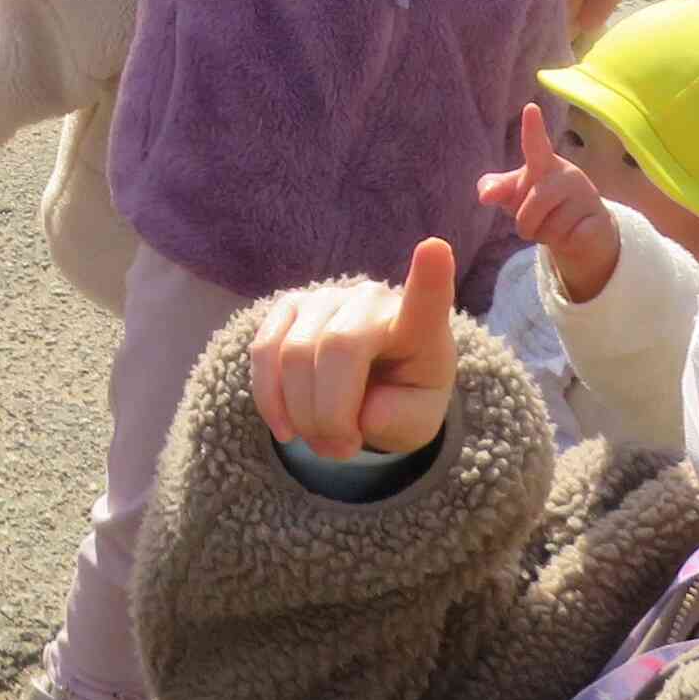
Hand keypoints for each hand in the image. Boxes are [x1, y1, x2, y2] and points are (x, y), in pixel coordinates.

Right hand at [248, 238, 457, 459]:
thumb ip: (400, 420)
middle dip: (330, 415)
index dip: (430, 276)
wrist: (372, 386)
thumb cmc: (402, 398)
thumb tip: (364, 411)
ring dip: (302, 416)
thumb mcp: (417, 422)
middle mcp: (372, 300)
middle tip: (342, 450)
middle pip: (337, 348)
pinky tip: (287, 429)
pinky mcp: (288, 308)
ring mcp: (326, 298)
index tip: (435, 249)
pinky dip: (270, 400)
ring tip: (323, 443)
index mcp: (419, 327)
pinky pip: (263, 353)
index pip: (426, 299)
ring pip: (293, 355)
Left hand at [477, 104, 618, 302]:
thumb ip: (496, 188)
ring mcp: (587, 195)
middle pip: (530, 206)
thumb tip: (485, 195)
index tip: (530, 109)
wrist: (582, 230)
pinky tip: (574, 233)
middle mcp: (567, 174)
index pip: (536, 144)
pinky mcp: (599, 219)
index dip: (532, 128)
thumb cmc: (542, 204)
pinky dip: (564, 243)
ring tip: (555, 226)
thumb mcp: (515, 194)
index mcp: (544, 163)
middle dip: (524, 224)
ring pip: (549, 227)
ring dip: (544, 236)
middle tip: (533, 223)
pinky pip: (569, 239)